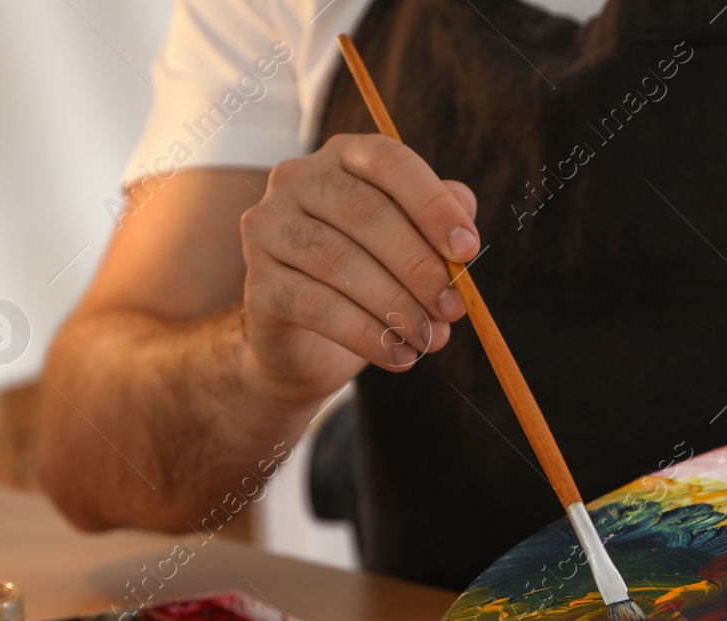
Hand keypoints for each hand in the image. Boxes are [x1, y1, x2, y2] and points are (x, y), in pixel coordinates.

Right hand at [238, 133, 479, 402]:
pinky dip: (366, 335)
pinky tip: (399, 357)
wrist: (307, 346)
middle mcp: (297, 181)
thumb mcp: (411, 246)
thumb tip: (464, 231)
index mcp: (342, 156)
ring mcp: (268, 230)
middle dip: (419, 265)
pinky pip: (317, 307)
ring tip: (431, 338)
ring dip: (398, 305)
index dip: (432, 204)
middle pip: (365, 213)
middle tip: (454, 309)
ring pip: (340, 262)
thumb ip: (440, 224)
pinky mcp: (258, 286)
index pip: (387, 160)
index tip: (468, 250)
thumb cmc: (370, 280)